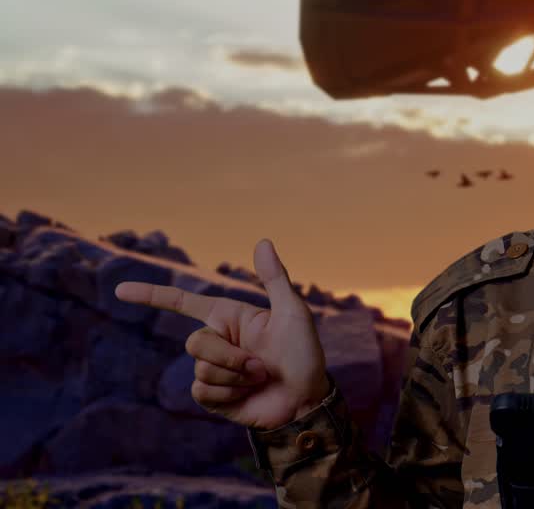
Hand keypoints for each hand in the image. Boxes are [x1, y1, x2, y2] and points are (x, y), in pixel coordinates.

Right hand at [114, 238, 328, 430]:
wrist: (305, 400)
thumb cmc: (303, 354)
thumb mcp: (293, 313)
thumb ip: (275, 279)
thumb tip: (262, 241)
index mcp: (230, 318)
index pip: (184, 303)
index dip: (152, 295)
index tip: (120, 291)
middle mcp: (217, 341)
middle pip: (195, 343)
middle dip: (231, 357)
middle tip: (262, 365)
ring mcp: (213, 369)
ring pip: (201, 368)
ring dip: (236, 377)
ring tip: (260, 379)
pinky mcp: (212, 396)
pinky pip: (202, 390)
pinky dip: (229, 394)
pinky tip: (248, 395)